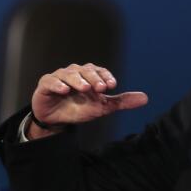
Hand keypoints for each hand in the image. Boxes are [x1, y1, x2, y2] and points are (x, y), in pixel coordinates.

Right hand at [29, 63, 148, 137]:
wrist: (56, 120)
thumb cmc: (79, 109)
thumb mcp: (101, 107)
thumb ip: (120, 102)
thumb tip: (145, 98)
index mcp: (88, 75)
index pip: (98, 71)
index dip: (105, 76)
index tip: (111, 85)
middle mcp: (74, 73)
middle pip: (84, 71)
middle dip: (93, 78)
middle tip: (100, 88)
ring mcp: (59, 77)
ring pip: (68, 74)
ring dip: (77, 80)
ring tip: (84, 88)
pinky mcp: (45, 85)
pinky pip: (50, 82)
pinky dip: (57, 84)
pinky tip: (64, 90)